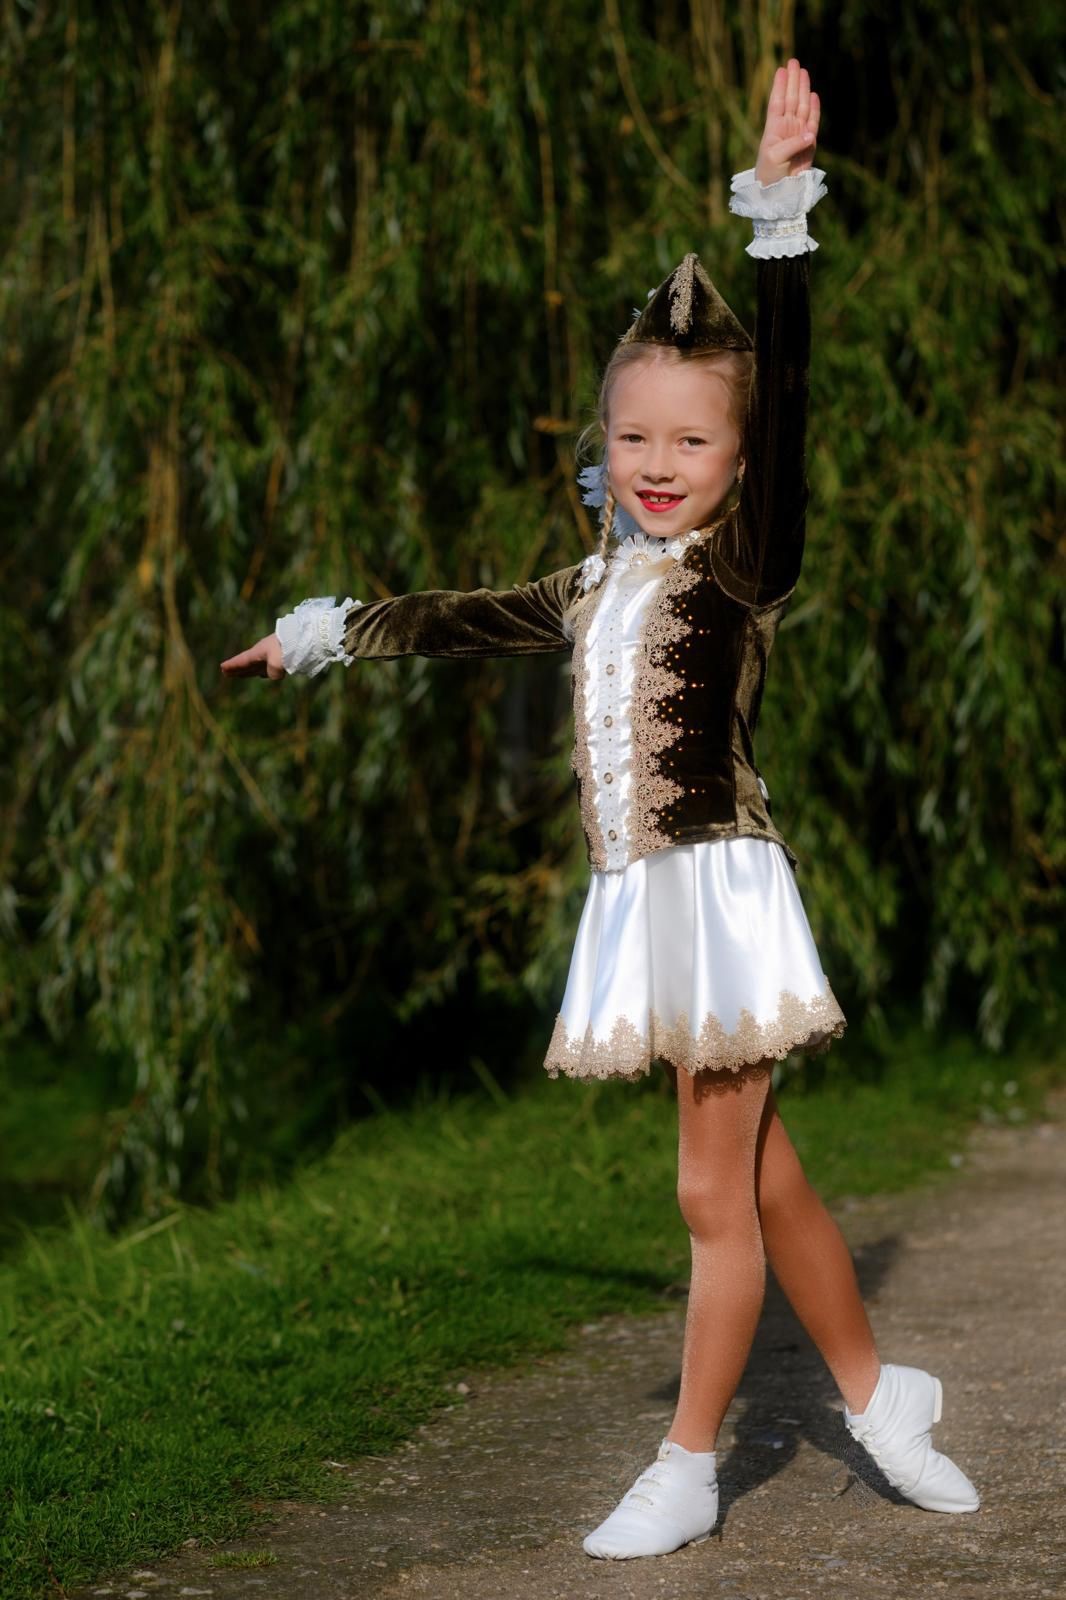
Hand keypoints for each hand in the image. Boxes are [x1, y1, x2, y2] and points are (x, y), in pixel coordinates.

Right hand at [219, 632, 286, 679]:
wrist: (303, 636)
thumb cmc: (287, 646)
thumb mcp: (277, 661)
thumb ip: (273, 671)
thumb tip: (273, 675)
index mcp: (258, 651)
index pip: (242, 660)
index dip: (233, 665)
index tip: (222, 667)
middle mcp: (263, 653)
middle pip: (247, 664)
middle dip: (238, 669)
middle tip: (227, 673)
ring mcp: (272, 654)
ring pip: (257, 666)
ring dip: (248, 671)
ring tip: (241, 674)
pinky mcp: (281, 657)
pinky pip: (267, 667)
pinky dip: (262, 671)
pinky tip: (263, 674)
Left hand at [755, 57, 819, 186]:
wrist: (780, 193)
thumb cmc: (770, 175)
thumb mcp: (776, 157)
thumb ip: (793, 143)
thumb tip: (811, 133)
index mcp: (773, 129)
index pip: (776, 103)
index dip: (779, 86)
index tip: (781, 69)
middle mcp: (785, 128)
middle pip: (790, 99)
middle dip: (792, 81)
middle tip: (794, 61)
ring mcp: (798, 134)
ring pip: (802, 106)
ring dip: (802, 89)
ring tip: (803, 72)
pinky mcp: (810, 143)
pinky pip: (813, 122)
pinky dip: (814, 109)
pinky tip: (813, 95)